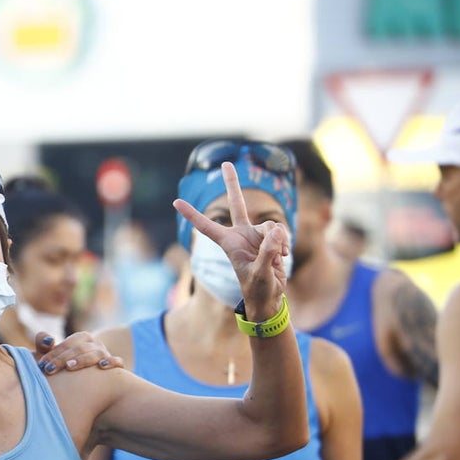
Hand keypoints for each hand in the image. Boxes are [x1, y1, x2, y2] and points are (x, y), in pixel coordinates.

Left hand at [34, 331, 123, 374]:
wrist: (94, 369)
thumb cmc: (68, 361)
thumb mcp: (55, 352)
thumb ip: (43, 344)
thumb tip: (48, 341)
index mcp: (82, 337)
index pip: (67, 344)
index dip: (53, 353)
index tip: (42, 365)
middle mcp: (95, 343)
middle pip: (79, 349)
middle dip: (63, 359)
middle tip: (49, 370)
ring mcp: (106, 353)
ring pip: (95, 354)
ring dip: (82, 360)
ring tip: (70, 367)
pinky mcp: (115, 364)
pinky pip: (117, 361)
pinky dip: (111, 362)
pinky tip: (101, 366)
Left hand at [173, 161, 289, 317]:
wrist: (270, 296)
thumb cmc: (258, 289)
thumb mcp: (261, 273)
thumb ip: (268, 252)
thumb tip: (276, 229)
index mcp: (228, 244)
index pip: (206, 226)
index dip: (192, 214)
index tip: (175, 201)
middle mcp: (241, 235)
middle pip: (238, 203)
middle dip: (233, 183)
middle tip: (226, 163)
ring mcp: (256, 235)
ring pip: (270, 224)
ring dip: (278, 240)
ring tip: (277, 258)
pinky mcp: (271, 238)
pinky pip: (280, 231)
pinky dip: (284, 242)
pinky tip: (283, 256)